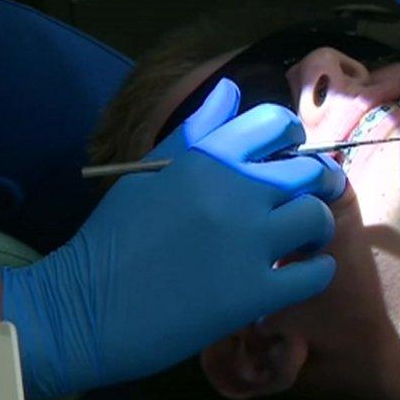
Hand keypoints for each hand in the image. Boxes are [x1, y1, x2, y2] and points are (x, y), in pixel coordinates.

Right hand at [0, 79, 345, 398]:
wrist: (81, 310)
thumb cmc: (110, 240)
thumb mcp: (148, 174)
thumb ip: (196, 131)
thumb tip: (230, 89)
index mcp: (206, 160)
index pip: (275, 123)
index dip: (291, 134)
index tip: (289, 153)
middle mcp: (235, 193)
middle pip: (309, 170)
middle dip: (318, 180)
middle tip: (308, 197)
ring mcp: (248, 244)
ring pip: (318, 218)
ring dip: (317, 227)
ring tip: (300, 240)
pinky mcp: (254, 293)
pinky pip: (315, 273)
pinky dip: (315, 271)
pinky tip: (296, 274)